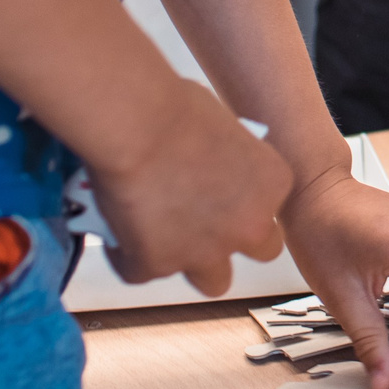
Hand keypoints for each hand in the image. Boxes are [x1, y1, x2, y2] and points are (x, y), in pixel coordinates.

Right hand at [84, 79, 288, 293]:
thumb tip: (207, 164)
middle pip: (260, 250)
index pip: (271, 206)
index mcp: (273, 184)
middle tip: (205, 223)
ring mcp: (204, 252)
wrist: (137, 125)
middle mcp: (249, 225)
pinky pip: (141, 271)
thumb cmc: (177, 107)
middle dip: (238, 240)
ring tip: (161, 239)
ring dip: (192, 263)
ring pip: (213, 281)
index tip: (223, 192)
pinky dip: (128, 257)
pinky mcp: (157, 265)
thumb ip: (229, 159)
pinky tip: (116, 234)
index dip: (246, 202)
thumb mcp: (225, 127)